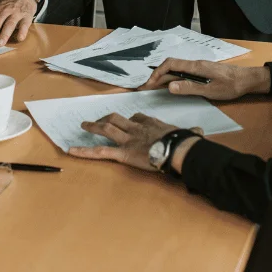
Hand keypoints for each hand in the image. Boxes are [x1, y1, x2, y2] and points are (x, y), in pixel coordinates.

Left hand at [67, 112, 202, 171]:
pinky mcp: (123, 153)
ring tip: (83, 126)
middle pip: (118, 119)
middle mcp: (138, 128)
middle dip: (106, 118)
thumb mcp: (189, 135)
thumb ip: (192, 133)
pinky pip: (101, 152)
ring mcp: (128, 139)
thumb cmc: (185, 143)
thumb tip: (199, 132)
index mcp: (152, 124)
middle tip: (98, 120)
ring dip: (94, 127)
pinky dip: (85, 151)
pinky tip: (72, 151)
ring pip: (107, 129)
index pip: (139, 118)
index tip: (129, 120)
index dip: (132, 119)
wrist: (179, 149)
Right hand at [141, 59, 270, 100]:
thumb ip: (190, 88)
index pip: (170, 64)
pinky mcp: (202, 71)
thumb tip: (170, 86)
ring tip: (154, 88)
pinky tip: (171, 86)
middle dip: (156, 76)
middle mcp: (195, 64)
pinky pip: (182, 72)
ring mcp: (198, 67)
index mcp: (196, 67)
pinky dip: (172, 78)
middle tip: (145, 88)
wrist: (247, 80)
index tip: (148, 84)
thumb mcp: (211, 90)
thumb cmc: (231, 86)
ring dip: (164, 77)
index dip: (157, 73)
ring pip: (176, 69)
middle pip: (171, 66)